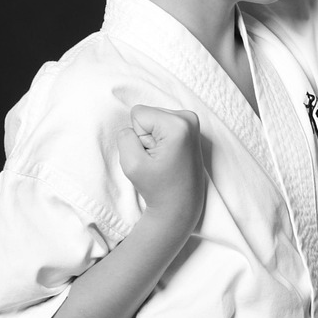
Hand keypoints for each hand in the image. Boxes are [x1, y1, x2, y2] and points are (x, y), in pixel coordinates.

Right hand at [117, 105, 206, 226]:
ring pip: (153, 120)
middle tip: (158, 159)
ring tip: (164, 158)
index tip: (151, 155)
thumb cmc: (158, 188)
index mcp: (178, 124)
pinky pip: (161, 125)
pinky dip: (161, 139)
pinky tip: (170, 155)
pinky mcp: (190, 128)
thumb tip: (132, 125)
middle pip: (147, 115)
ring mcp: (192, 122)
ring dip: (153, 139)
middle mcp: (189, 118)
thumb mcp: (131, 163)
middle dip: (146, 136)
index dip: (137, 137)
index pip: (138, 113)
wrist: (181, 204)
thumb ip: (125, 136)